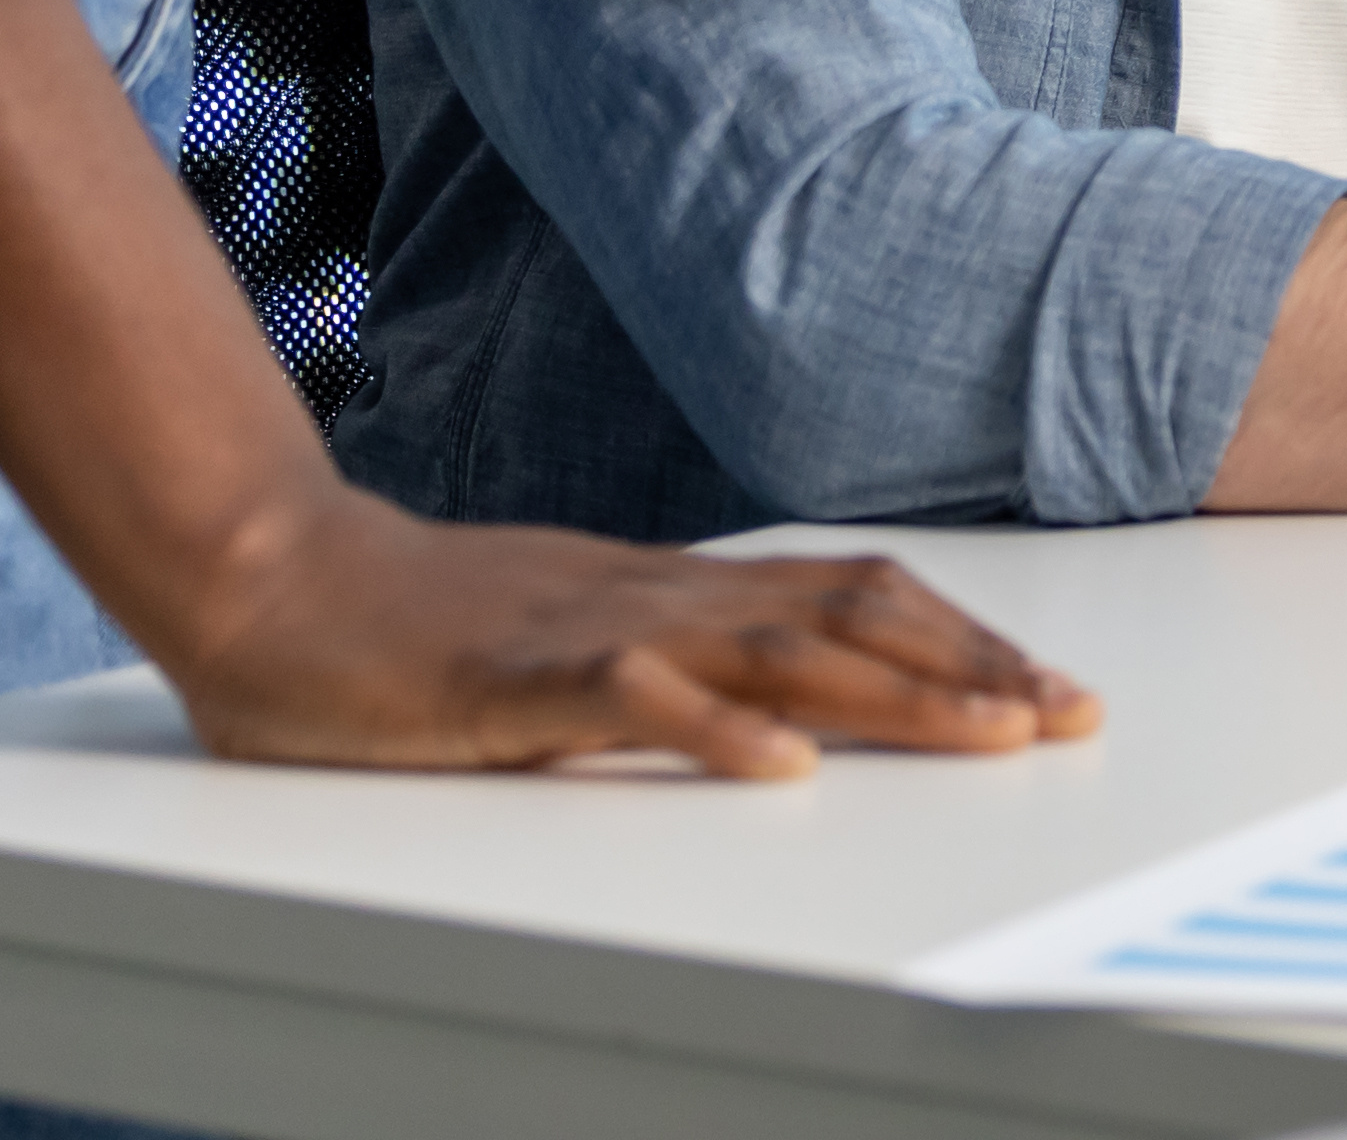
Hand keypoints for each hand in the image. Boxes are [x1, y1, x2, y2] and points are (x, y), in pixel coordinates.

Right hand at [166, 488, 1086, 780]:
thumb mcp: (580, 639)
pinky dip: (716, 732)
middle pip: (854, 620)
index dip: (963, 640)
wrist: (274, 578)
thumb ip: (675, 662)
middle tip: (1072, 716)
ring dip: (897, 697)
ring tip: (994, 734)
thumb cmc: (420, 624)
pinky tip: (783, 768)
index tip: (1051, 687)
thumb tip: (782, 701)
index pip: (857, 600)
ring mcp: (596, 631)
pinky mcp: (516, 678)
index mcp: (682, 591)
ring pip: (778, 654)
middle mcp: (665, 597)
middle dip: (975, 669)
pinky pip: (632, 702)